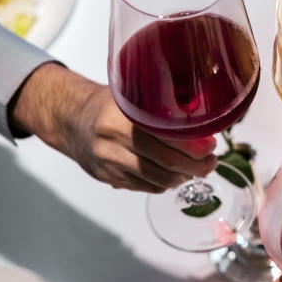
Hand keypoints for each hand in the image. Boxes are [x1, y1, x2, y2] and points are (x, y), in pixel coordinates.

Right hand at [10, 63, 217, 191]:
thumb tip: (202, 118)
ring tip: (196, 169)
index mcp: (120, 117)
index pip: (167, 138)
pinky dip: (165, 183)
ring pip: (157, 180)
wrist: (70, 119)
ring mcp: (109, 163)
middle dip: (196, 166)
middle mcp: (112, 142)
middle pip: (166, 163)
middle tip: (210, 162)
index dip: (194, 147)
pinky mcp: (109, 178)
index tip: (211, 146)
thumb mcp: (132, 95)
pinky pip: (145, 187)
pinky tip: (174, 174)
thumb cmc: (107, 105)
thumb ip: (160, 105)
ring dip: (182, 177)